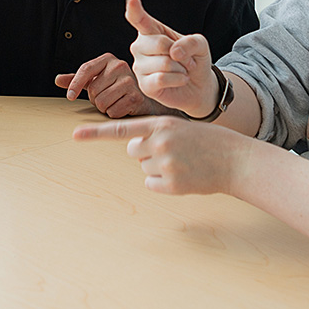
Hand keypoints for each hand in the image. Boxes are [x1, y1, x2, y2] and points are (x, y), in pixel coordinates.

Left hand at [54, 53, 159, 117]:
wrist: (144, 98)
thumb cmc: (118, 88)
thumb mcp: (97, 81)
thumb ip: (78, 80)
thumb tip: (58, 80)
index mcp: (108, 59)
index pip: (86, 69)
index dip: (75, 84)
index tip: (70, 97)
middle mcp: (119, 66)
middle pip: (92, 90)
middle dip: (95, 99)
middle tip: (107, 96)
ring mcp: (129, 81)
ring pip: (101, 102)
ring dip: (104, 107)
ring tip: (114, 101)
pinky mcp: (135, 97)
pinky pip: (112, 111)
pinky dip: (114, 114)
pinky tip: (122, 107)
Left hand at [73, 116, 250, 194]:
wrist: (234, 159)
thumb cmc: (207, 141)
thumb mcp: (180, 127)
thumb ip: (155, 133)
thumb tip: (134, 150)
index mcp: (160, 124)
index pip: (121, 129)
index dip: (96, 133)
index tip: (74, 136)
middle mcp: (159, 142)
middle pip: (133, 151)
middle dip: (147, 152)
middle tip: (173, 152)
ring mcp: (164, 164)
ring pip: (144, 168)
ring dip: (158, 168)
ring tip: (183, 162)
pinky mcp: (171, 184)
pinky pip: (152, 185)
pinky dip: (164, 184)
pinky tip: (184, 176)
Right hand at [126, 0, 215, 115]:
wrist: (199, 85)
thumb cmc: (194, 59)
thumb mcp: (200, 44)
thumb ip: (191, 41)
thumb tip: (174, 52)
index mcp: (151, 31)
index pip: (140, 19)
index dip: (135, 10)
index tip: (132, 0)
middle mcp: (140, 47)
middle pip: (159, 43)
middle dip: (180, 53)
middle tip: (185, 59)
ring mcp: (140, 66)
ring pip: (164, 63)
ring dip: (181, 68)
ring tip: (182, 70)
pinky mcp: (144, 85)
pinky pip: (161, 79)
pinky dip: (178, 79)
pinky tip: (180, 80)